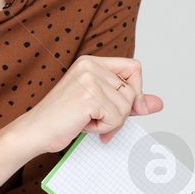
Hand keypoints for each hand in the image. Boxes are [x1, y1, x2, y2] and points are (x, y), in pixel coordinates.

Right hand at [13, 54, 162, 157]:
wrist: (36, 131)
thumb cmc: (64, 119)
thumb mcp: (101, 106)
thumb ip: (129, 102)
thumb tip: (158, 103)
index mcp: (91, 62)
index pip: (134, 68)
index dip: (136, 90)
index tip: (124, 107)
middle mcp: (90, 66)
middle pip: (132, 91)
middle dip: (120, 114)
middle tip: (96, 120)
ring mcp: (89, 79)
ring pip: (126, 107)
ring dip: (110, 123)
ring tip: (86, 120)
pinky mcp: (89, 96)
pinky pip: (116, 118)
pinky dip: (103, 128)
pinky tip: (83, 125)